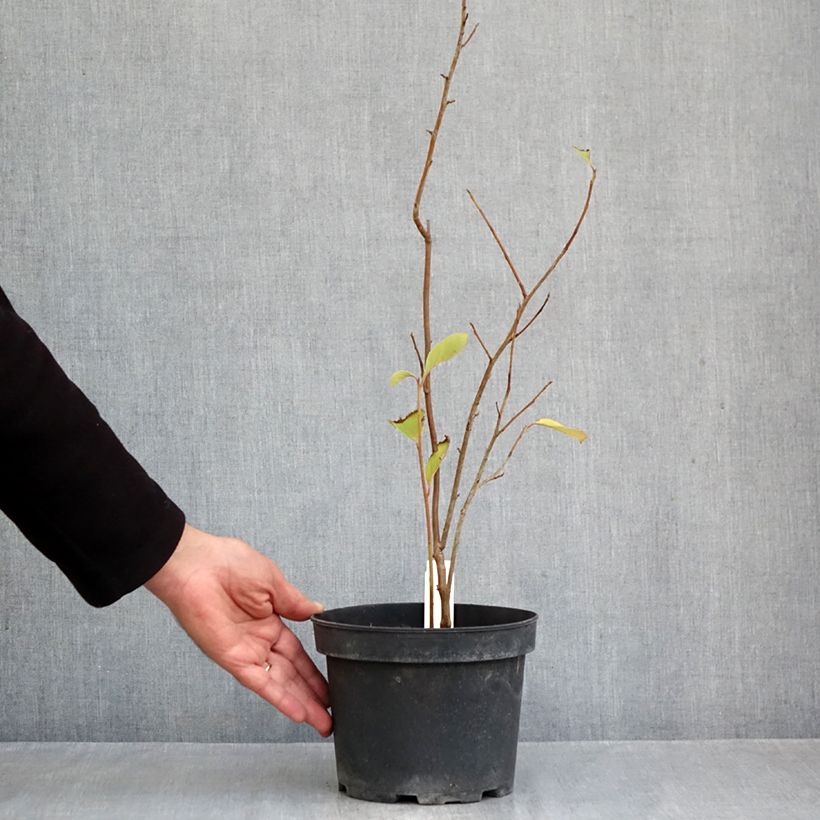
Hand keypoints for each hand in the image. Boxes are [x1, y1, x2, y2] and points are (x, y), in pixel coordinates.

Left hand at [144, 523, 331, 735]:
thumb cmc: (227, 563)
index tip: (330, 684)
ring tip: (323, 722)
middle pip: (292, 673)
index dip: (314, 670)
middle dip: (313, 694)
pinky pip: (260, 682)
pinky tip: (298, 712)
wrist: (196, 566)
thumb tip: (318, 610)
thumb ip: (295, 602)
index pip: (297, 652)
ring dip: (302, 703)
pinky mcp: (233, 659)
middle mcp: (258, 640)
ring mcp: (247, 652)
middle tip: (332, 714)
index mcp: (269, 619)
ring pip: (280, 683)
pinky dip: (279, 698)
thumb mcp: (273, 581)